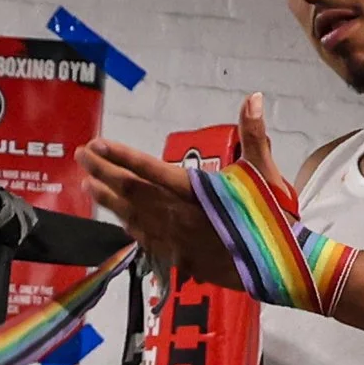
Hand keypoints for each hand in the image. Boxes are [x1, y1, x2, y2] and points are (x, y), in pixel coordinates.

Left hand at [78, 92, 290, 279]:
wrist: (282, 268)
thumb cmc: (274, 218)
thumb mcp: (264, 173)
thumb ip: (254, 135)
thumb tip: (253, 97)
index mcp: (198, 192)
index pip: (151, 170)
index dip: (121, 157)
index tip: (97, 144)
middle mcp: (181, 216)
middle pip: (133, 193)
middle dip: (104, 173)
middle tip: (81, 156)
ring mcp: (178, 241)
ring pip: (135, 218)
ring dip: (109, 200)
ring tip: (89, 184)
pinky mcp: (181, 260)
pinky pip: (147, 241)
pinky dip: (129, 226)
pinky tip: (120, 218)